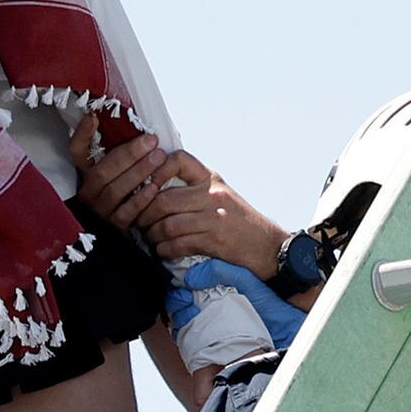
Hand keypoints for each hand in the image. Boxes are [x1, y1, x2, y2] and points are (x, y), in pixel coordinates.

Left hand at [123, 148, 291, 279]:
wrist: (272, 248)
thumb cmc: (242, 224)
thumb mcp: (222, 196)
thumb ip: (194, 189)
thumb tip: (156, 189)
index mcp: (211, 179)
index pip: (178, 159)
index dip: (156, 168)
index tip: (146, 184)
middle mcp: (213, 193)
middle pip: (163, 198)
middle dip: (144, 214)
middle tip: (138, 222)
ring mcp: (215, 217)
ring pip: (167, 223)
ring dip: (153, 235)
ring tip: (151, 239)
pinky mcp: (215, 240)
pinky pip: (178, 244)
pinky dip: (165, 250)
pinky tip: (164, 252)